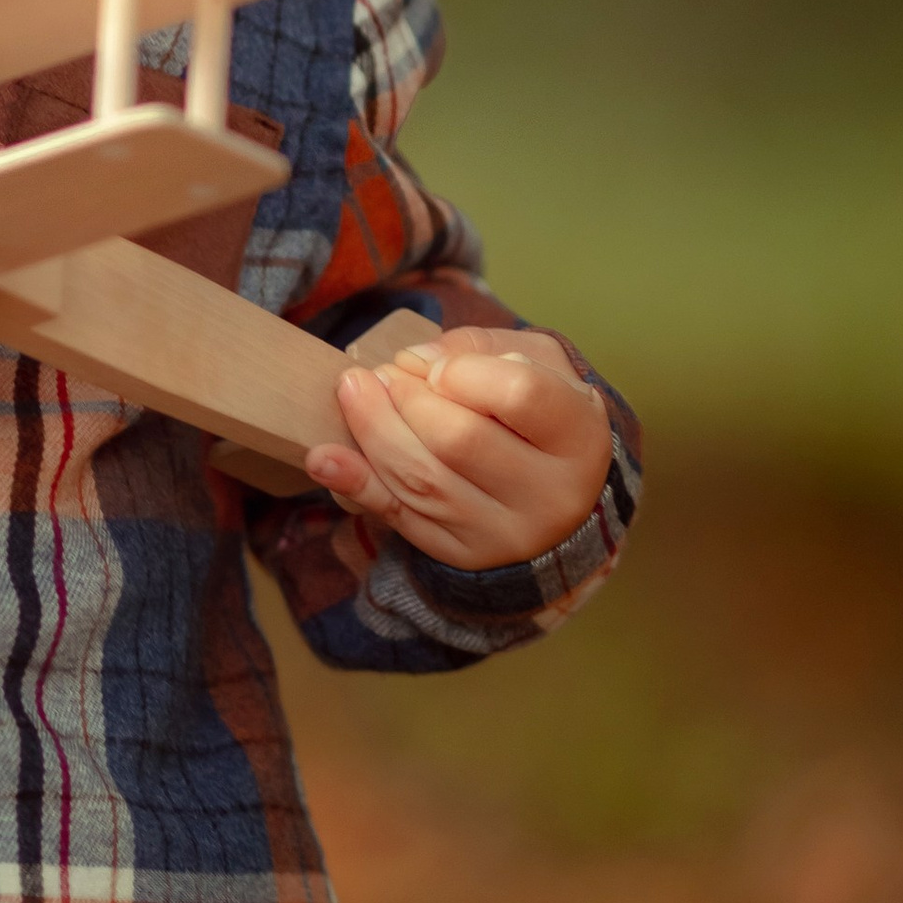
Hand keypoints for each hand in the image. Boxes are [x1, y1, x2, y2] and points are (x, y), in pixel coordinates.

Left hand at [305, 327, 611, 569]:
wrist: (559, 494)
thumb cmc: (539, 413)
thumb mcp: (535, 362)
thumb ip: (480, 348)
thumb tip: (416, 361)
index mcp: (579, 437)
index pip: (518, 395)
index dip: (464, 370)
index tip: (440, 366)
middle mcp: (551, 495)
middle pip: (458, 439)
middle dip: (405, 398)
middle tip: (382, 374)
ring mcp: (505, 534)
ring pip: (423, 481)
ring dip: (373, 430)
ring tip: (354, 392)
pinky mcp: (462, 554)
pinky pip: (401, 518)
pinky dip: (355, 484)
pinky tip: (324, 457)